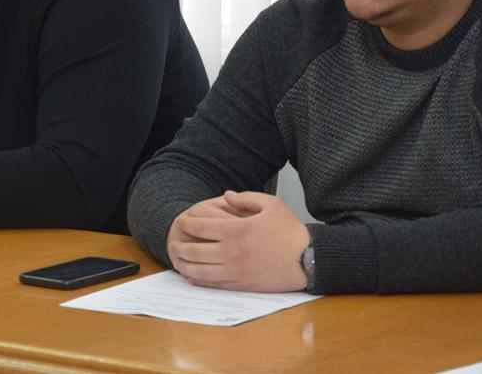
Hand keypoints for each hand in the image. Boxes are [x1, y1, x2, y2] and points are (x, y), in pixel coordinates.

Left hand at [167, 190, 309, 291]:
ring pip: (200, 271)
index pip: (201, 227)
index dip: (187, 223)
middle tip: (173, 241)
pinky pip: (213, 284)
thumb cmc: (290, 232)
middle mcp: (232, 252)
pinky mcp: (241, 285)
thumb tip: (226, 196)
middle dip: (181, 245)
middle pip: (195, 250)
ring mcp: (235, 271)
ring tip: (177, 260)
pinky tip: (192, 276)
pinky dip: (199, 280)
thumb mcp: (271, 205)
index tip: (181, 221)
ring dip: (185, 265)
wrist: (308, 260)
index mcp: (236, 230)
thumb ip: (245, 197)